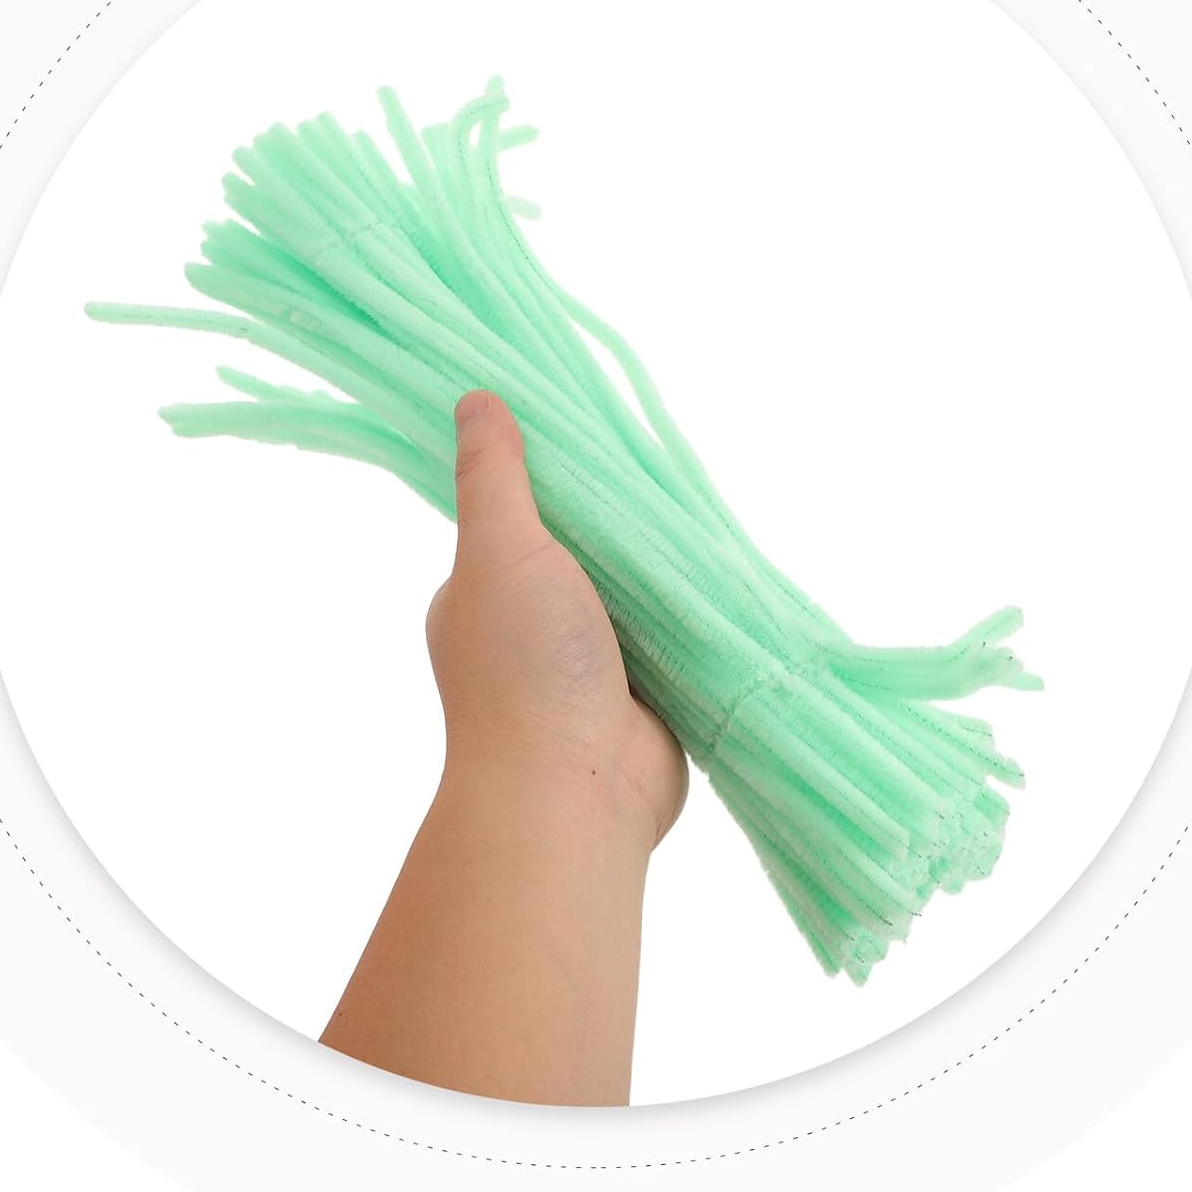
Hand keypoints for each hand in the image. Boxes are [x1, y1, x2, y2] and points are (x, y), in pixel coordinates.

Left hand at [425, 390, 687, 849]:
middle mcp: (530, 628)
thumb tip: (475, 398)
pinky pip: (669, 638)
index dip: (554, 481)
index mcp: (483, 593)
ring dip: (658, 573)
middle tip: (659, 479)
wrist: (575, 792)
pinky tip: (717, 583)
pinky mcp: (643, 695)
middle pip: (583, 553)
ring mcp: (588, 665)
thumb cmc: (523, 666)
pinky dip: (689, 616)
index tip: (595, 441)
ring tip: (696, 523)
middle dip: (619, 528)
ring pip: (631, 596)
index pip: (517, 518)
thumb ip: (495, 477)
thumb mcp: (501, 548)